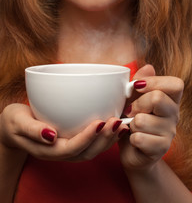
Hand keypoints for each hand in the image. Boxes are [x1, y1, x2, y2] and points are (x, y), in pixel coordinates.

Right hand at [0, 103, 127, 161]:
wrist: (14, 127)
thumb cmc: (15, 122)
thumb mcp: (17, 122)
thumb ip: (32, 130)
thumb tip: (50, 135)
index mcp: (49, 150)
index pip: (71, 148)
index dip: (87, 138)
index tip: (99, 122)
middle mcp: (62, 151)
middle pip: (87, 152)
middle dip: (104, 139)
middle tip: (117, 122)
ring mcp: (68, 147)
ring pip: (93, 149)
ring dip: (108, 138)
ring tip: (121, 123)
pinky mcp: (73, 140)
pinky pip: (92, 142)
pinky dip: (105, 135)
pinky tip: (114, 123)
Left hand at [119, 64, 183, 170]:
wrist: (132, 149)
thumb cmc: (131, 120)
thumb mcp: (132, 99)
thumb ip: (139, 84)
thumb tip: (148, 67)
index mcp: (169, 100)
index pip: (175, 84)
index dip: (154, 82)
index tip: (136, 86)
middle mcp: (174, 115)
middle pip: (157, 98)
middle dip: (136, 104)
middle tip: (129, 111)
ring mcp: (169, 133)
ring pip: (142, 120)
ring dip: (130, 124)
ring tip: (131, 126)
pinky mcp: (160, 149)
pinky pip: (138, 138)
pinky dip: (129, 138)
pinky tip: (133, 139)